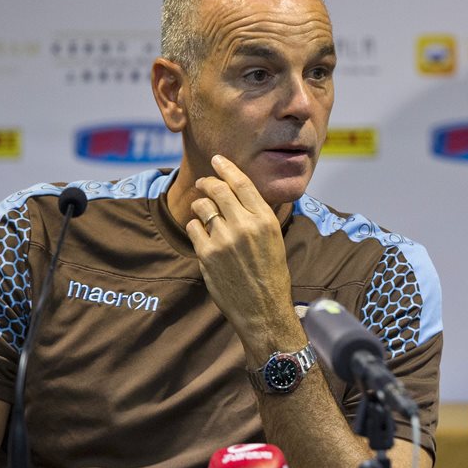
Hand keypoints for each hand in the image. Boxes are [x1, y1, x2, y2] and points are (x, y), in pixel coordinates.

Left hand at [185, 155, 301, 363]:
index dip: (227, 168)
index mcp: (266, 220)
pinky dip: (195, 227)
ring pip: (203, 207)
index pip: (242, 183)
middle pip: (218, 190)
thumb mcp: (274, 239)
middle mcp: (245, 225)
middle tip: (203, 182)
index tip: (217, 160)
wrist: (263, 307)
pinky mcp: (207, 253)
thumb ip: (257, 216)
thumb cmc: (271, 273)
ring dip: (201, 205)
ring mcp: (224, 239)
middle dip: (208, 182)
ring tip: (204, 211)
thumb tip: (238, 193)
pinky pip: (193, 228)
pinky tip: (202, 234)